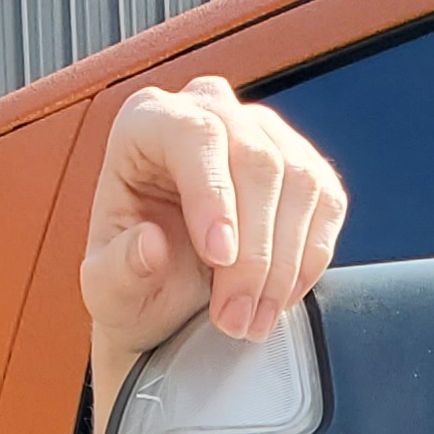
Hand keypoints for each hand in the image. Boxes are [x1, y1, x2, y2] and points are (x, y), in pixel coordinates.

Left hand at [82, 75, 347, 405]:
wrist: (164, 304)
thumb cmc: (131, 285)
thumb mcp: (107, 292)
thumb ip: (117, 271)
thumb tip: (149, 244)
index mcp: (147, 124)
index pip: (195, 135)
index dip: (213, 195)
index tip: (218, 257)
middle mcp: (209, 112)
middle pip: (256, 160)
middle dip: (251, 253)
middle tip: (236, 318)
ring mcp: (263, 133)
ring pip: (298, 181)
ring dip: (282, 265)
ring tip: (253, 321)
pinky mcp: (304, 167)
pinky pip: (326, 204)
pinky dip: (309, 260)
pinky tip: (279, 298)